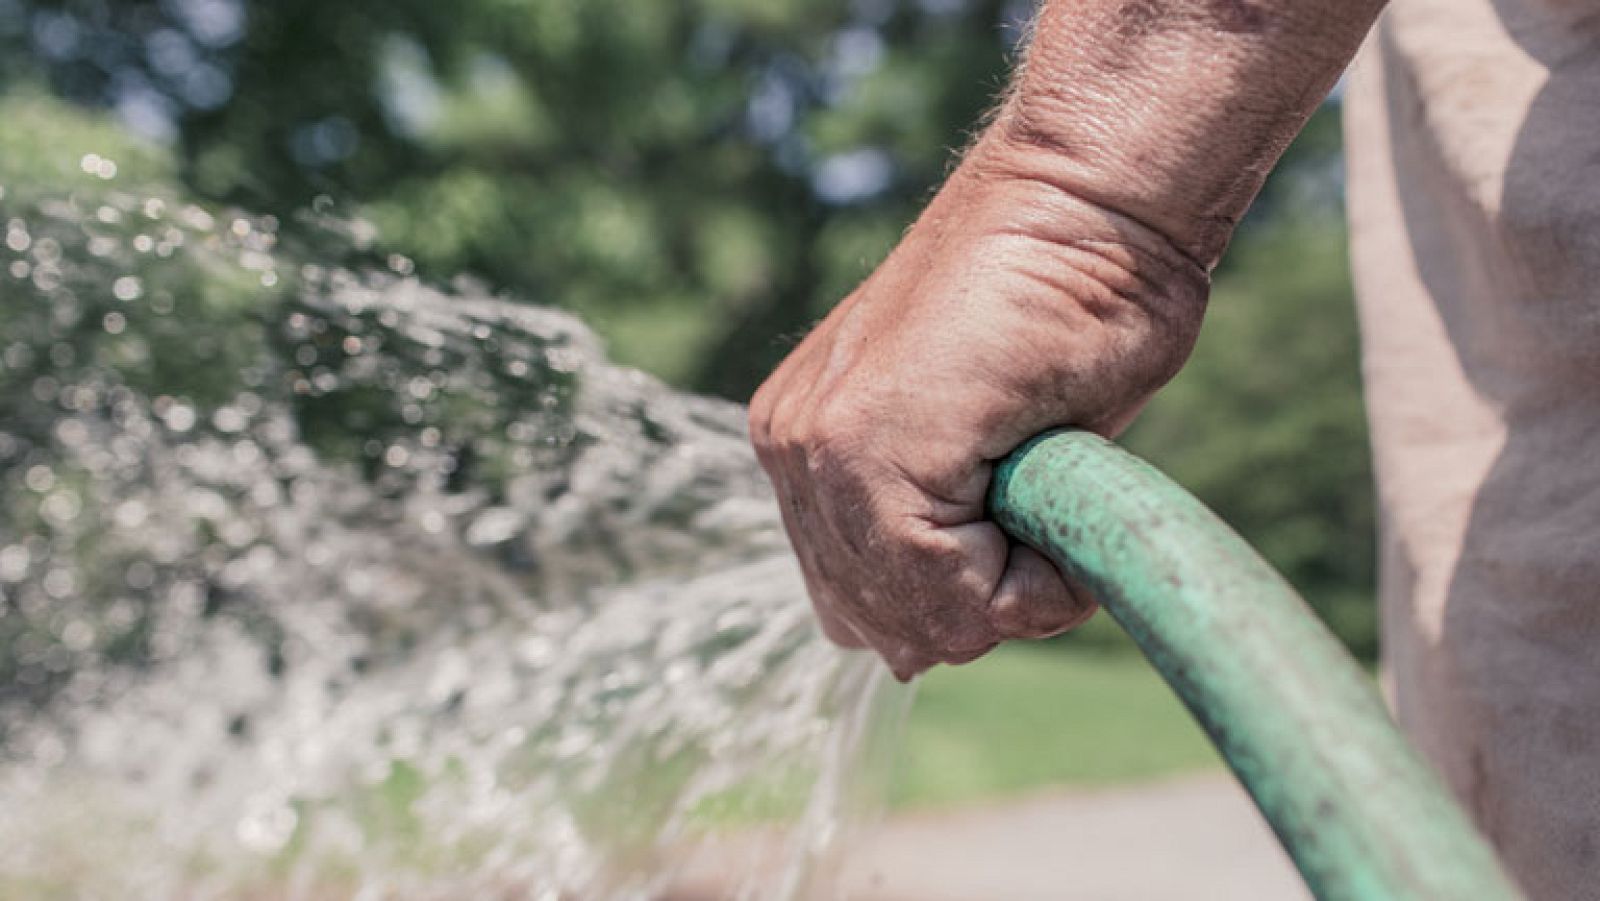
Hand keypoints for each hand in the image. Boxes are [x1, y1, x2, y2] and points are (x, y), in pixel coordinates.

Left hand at [749, 135, 1209, 679]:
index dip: (969, 596)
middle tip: (1041, 503)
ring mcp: (815, 447)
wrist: (1091, 201)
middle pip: (884, 627)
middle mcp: (792, 450)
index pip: (866, 605)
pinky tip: (1054, 486)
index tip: (1029, 511)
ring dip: (1009, 589)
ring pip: (918, 620)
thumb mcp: (988, 445)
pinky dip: (1032, 581)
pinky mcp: (860, 447)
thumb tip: (908, 652)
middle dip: (981, 602)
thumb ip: (936, 528)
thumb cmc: (1069, 304)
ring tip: (1047, 484)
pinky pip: (950, 594)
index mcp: (808, 446)